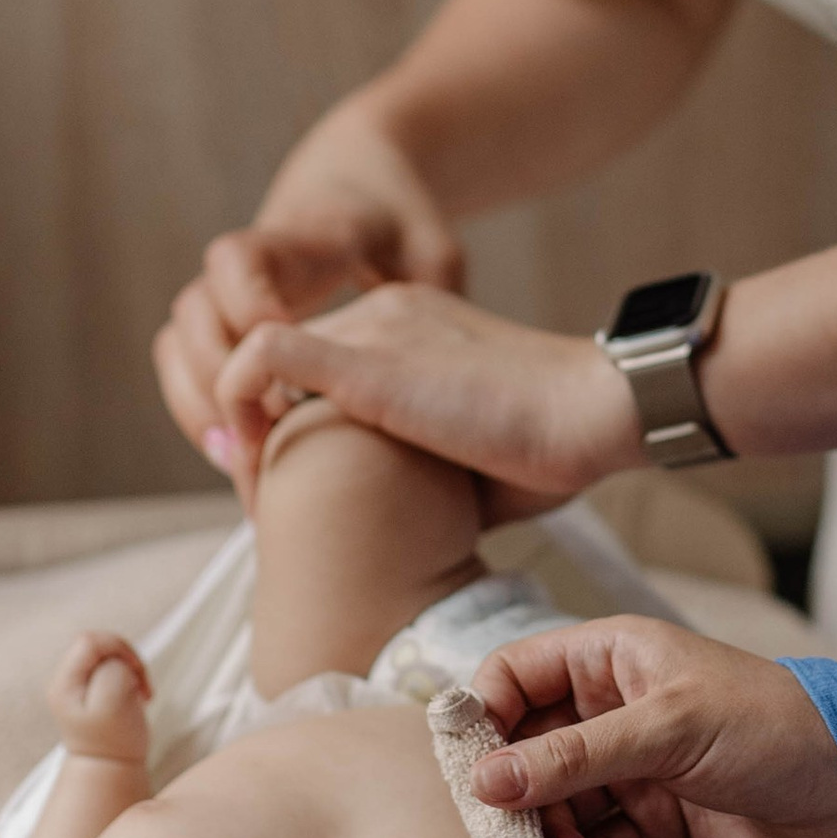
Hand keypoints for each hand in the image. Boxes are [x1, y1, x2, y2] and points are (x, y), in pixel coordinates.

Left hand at [47, 629, 151, 770]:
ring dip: (131, 667)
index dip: (118, 647)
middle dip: (127, 658)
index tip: (136, 671)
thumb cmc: (112, 742)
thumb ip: (112, 672)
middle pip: (99, 644)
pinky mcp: (93, 686)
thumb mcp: (113, 705)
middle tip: (141, 684)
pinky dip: (130, 674)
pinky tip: (136, 693)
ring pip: (109, 653)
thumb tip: (116, 660)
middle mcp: (65, 680)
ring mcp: (78, 683)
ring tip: (139, 692)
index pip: (89, 641)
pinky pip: (114, 665)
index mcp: (64, 684)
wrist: (109, 769)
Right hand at [153, 117, 464, 482]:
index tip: (280, 363)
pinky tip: (236, 449)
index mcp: (301, 238)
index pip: (242, 260)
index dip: (248, 309)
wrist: (354, 181)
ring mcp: (229, 292)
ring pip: (177, 341)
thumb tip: (434, 361)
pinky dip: (196, 406)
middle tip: (256, 430)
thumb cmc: (400, 218)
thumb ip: (437, 289)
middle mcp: (249, 264)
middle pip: (194, 309)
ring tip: (238, 457)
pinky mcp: (225, 319)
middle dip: (214, 374)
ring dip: (195, 401)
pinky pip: (184, 363)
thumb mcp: (432, 245)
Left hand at [212, 287, 638, 514]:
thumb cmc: (552, 447)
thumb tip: (392, 527)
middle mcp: (380, 310)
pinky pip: (258, 358)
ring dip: (244, 433)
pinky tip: (259, 472)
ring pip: (255, 361)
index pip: (313, 366)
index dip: (289, 431)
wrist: (595, 411)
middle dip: (257, 437)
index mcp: (406, 324)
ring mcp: (370, 328)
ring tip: (258, 502)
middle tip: (262, 509)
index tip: (291, 500)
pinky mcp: (365, 359)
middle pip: (278, 366)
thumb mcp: (462, 456)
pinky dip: (240, 412)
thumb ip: (414, 466)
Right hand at [468, 621, 836, 837]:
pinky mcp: (660, 819)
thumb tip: (485, 782)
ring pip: (559, 805)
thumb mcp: (668, 730)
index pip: (514, 676)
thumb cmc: (775, 728)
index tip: (477, 775)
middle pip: (527, 751)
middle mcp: (615, 707)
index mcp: (611, 657)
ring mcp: (636, 766)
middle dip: (522, 798)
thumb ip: (573, 757)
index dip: (487, 720)